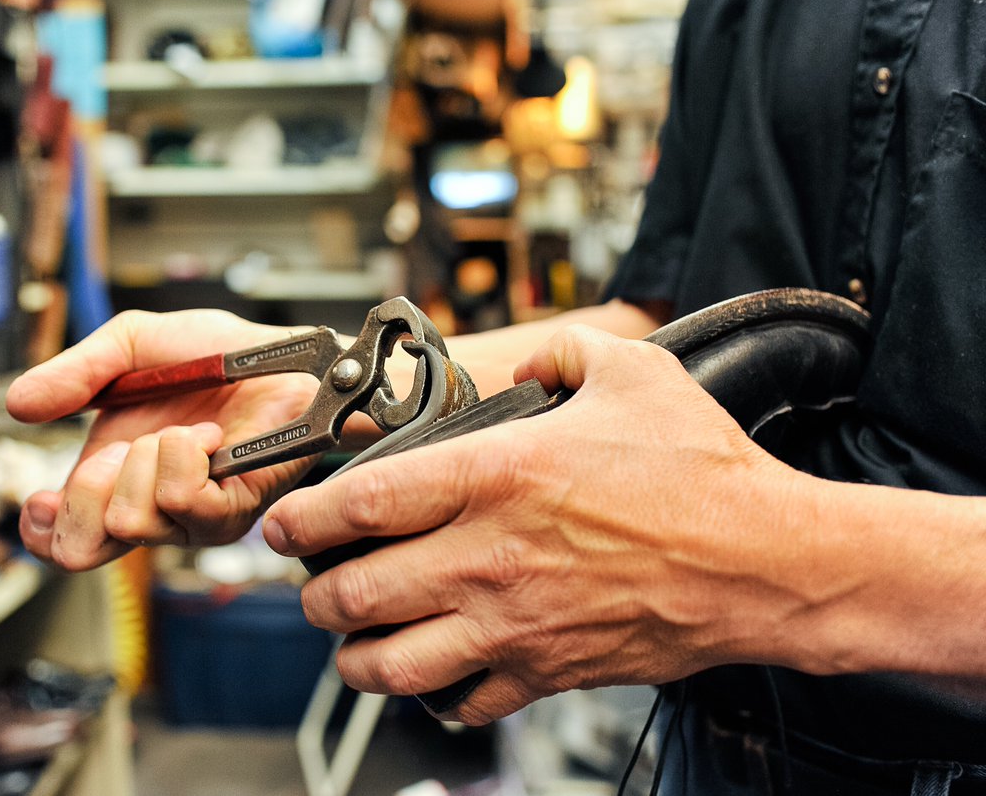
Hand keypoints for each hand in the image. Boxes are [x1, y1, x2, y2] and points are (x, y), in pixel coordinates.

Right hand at [6, 310, 319, 570]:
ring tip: (182, 430)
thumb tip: (18, 403)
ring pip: (130, 520)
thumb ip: (74, 374)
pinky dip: (184, 456)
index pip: (61, 544)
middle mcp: (150, 511)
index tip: (40, 498)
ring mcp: (191, 519)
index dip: (39, 533)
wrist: (280, 354)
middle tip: (121, 448)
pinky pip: (183, 501)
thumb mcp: (129, 346)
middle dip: (87, 487)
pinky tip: (206, 438)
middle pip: (81, 550)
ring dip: (146, 459)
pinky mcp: (232, 512)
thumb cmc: (216, 356)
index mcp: (113, 482)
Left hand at [264, 326, 801, 724]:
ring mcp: (512, 623)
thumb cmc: (702, 473)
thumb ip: (564, 352)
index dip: (303, 518)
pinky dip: (435, 694)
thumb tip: (532, 361)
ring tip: (351, 638)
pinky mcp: (546, 671)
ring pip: (390, 664)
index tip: (286, 523)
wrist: (767, 562)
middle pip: (355, 593)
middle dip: (315, 592)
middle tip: (313, 580)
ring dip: (355, 654)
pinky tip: (435, 672)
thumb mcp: (631, 373)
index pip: (360, 504)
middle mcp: (488, 557)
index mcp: (495, 477)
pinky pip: (463, 701)